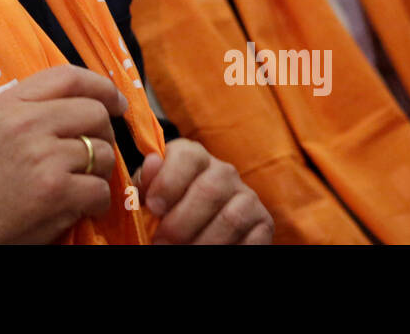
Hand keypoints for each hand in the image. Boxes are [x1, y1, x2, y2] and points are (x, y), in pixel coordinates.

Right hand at [0, 64, 125, 243]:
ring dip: (100, 172)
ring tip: (80, 182)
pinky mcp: (56, 192)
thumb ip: (32, 106)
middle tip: (95, 152)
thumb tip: (87, 100)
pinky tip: (79, 205)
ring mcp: (44, 158)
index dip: (101, 86)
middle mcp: (28, 124)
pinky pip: (101, 189)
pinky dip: (97, 201)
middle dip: (104, 135)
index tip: (116, 102)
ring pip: (104, 153)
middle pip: (94, 113)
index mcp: (11, 103)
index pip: (69, 77)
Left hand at [134, 138, 272, 244]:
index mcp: (194, 156)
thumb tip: (151, 162)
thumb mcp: (151, 194)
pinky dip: (229, 250)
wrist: (197, 228)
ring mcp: (247, 196)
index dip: (168, 181)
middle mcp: (224, 171)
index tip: (152, 206)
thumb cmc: (168, 208)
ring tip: (182, 253)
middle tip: (161, 242)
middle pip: (209, 190)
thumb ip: (146, 182)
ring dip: (203, 242)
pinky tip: (208, 254)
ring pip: (231, 218)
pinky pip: (252, 239)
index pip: (186, 155)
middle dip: (181, 222)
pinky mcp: (263, 222)